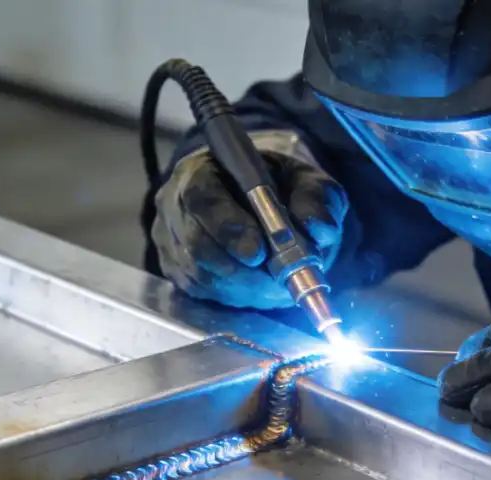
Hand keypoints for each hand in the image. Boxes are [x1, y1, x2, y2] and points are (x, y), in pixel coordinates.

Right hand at [151, 131, 349, 308]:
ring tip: (276, 288)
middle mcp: (176, 205)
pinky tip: (259, 291)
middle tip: (276, 283)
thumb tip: (318, 230)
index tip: (258, 253)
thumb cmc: (281, 189)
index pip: (201, 198)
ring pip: (200, 274)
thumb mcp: (306, 182)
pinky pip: (200, 293)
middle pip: (197, 244)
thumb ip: (316, 199)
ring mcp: (172, 241)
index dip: (228, 228)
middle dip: (240, 270)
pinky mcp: (177, 270)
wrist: (265, 206)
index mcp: (201, 170)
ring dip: (242, 288)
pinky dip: (233, 297)